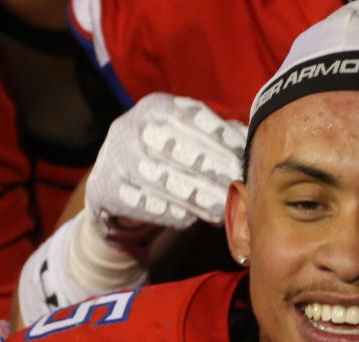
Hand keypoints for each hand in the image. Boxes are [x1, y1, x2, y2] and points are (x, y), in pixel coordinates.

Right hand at [86, 93, 245, 236]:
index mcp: (155, 106)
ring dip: (195, 196)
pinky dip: (170, 212)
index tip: (242, 155)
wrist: (111, 180)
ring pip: (163, 180)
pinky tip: (189, 218)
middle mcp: (131, 126)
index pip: (192, 117)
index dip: (220, 136)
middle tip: (234, 185)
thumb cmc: (162, 156)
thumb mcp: (182, 134)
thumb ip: (216, 134)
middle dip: (211, 168)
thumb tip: (252, 138)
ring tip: (220, 209)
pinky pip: (145, 204)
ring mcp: (116, 157)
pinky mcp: (106, 188)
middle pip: (179, 148)